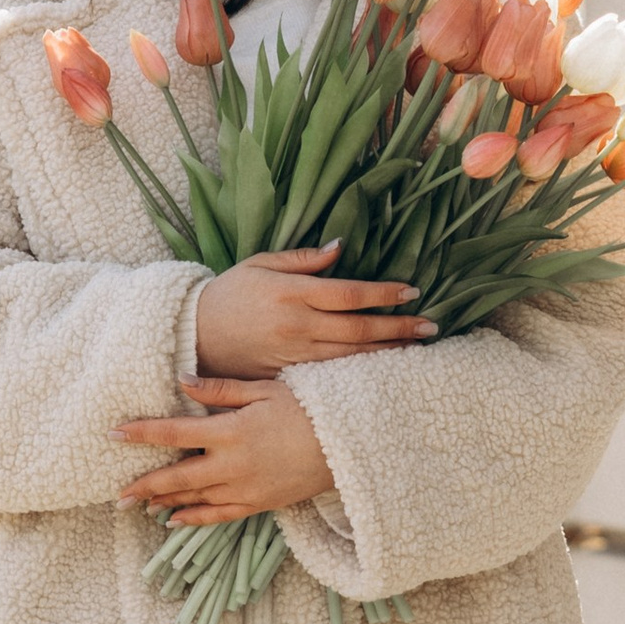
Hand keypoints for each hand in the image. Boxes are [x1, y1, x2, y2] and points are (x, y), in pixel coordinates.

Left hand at [115, 377, 334, 519]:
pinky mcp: (260, 503)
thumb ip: (220, 389)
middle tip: (116, 493)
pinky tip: (174, 520)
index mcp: (232, 431)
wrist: (349, 444)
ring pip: (195, 500)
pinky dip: (194, 519)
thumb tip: (182, 380)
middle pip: (177, 477)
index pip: (174, 433)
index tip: (114, 434)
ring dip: (164, 502)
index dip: (142, 434)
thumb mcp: (264, 389)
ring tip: (138, 505)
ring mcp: (246, 489)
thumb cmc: (309, 407)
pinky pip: (219, 516)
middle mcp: (233, 465)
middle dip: (143, 485)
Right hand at [192, 245, 431, 378]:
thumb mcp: (260, 264)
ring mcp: (295, 355)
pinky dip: (361, 372)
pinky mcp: (290, 375)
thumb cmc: (229, 294)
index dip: (384, 293)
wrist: (194, 334)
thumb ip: (302, 259)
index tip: (412, 291)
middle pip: (359, 328)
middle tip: (431, 326)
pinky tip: (383, 370)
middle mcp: (297, 326)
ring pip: (352, 356)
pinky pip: (332, 374)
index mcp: (292, 293)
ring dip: (388, 352)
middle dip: (398, 327)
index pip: (349, 293)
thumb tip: (340, 248)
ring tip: (417, 349)